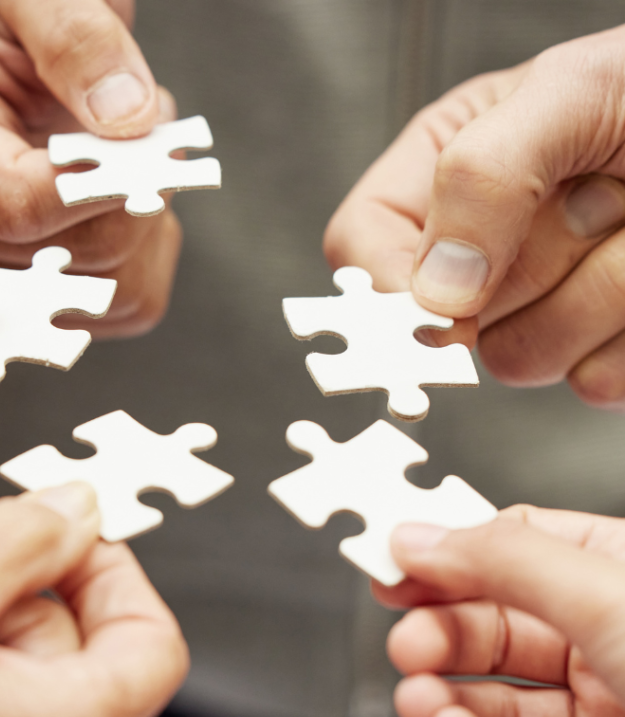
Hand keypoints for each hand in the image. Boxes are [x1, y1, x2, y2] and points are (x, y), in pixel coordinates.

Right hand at [0, 0, 181, 336]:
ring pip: (112, 291)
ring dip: (148, 223)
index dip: (106, 184)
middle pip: (79, 254)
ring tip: (120, 160)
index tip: (154, 139)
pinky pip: (124, 307)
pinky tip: (120, 206)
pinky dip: (148, 256)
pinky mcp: (24, 310)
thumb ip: (73, 36)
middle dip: (137, 191)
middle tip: (140, 127)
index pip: (21, 206)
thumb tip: (127, 119)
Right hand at [324, 25, 624, 404]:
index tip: (449, 291)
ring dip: (602, 296)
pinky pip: (595, 381)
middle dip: (534, 267)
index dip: (390, 282)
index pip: (360, 247)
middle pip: (446, 321)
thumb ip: (482, 174)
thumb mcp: (574, 91)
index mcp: (447, 173)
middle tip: (601, 198)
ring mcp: (539, 308)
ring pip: (521, 360)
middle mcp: (482, 247)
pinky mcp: (597, 354)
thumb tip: (433, 291)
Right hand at [376, 506, 624, 716]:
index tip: (394, 564)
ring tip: (418, 699)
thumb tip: (418, 536)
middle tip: (405, 641)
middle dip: (443, 635)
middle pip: (497, 631)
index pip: (520, 554)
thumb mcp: (615, 598)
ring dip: (445, 701)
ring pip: (498, 707)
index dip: (453, 557)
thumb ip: (506, 562)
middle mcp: (617, 654)